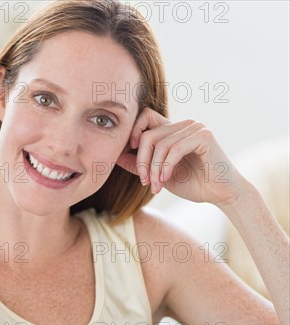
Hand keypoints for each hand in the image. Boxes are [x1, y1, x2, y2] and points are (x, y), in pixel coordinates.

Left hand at [117, 107, 247, 207]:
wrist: (222, 194)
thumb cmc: (193, 184)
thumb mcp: (159, 175)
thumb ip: (139, 164)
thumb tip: (116, 156)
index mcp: (174, 130)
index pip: (145, 116)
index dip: (133, 131)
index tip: (129, 153)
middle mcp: (184, 124)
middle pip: (148, 134)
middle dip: (142, 161)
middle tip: (144, 181)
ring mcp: (195, 128)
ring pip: (160, 144)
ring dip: (154, 169)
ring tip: (155, 186)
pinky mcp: (204, 136)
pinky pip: (174, 149)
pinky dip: (166, 167)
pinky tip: (166, 180)